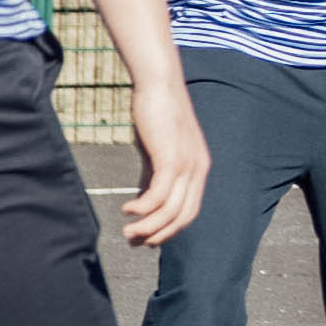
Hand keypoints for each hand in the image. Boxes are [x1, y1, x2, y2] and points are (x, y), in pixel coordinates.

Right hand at [120, 100, 211, 248]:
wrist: (158, 84)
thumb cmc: (155, 115)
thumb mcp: (156, 152)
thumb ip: (152, 176)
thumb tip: (143, 203)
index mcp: (198, 169)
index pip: (189, 211)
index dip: (169, 230)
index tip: (146, 239)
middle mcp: (198, 170)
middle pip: (183, 217)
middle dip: (159, 235)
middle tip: (134, 241)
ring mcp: (187, 165)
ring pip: (170, 211)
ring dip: (147, 227)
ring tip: (127, 232)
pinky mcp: (171, 158)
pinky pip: (158, 195)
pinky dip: (143, 208)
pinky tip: (127, 211)